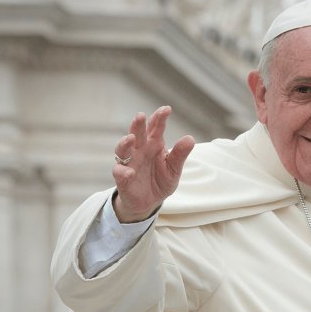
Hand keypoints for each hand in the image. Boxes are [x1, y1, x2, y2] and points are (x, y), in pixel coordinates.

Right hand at [112, 106, 194, 222]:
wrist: (150, 201)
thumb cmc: (161, 180)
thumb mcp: (174, 168)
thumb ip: (180, 154)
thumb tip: (190, 138)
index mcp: (154, 144)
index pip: (156, 128)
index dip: (159, 118)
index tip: (166, 109)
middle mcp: (140, 150)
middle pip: (137, 133)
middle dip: (138, 124)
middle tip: (141, 116)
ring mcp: (129, 163)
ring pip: (123, 149)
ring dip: (125, 143)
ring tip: (130, 139)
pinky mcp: (122, 178)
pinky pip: (120, 172)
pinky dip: (124, 172)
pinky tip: (131, 172)